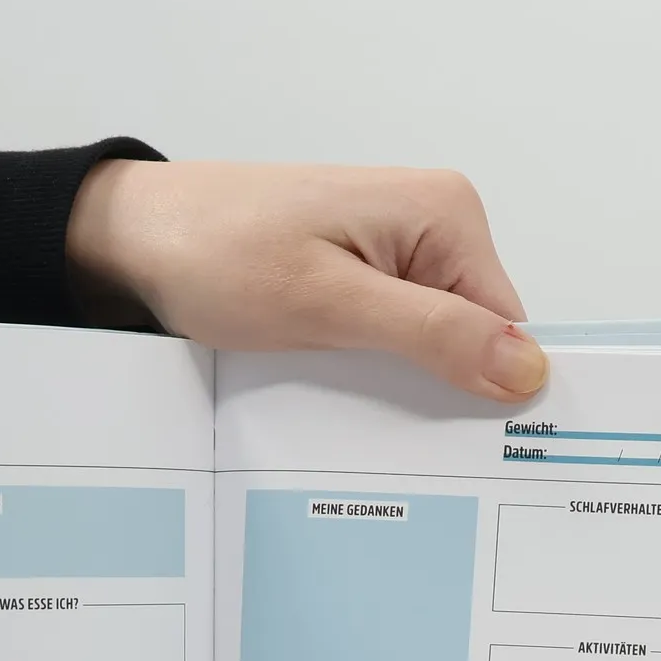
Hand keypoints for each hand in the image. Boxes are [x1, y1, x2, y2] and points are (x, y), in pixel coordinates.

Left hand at [66, 161, 547, 399]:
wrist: (133, 236)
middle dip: (435, 386)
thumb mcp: (328, 304)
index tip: (458, 447)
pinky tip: (332, 383)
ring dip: (395, 380)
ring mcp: (395, 247)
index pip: (508, 326)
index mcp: (445, 213)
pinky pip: (391, 335)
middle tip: (385, 429)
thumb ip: (432, 334)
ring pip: (430, 344)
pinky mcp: (360, 271)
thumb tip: (527, 368)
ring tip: (348, 402)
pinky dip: (366, 366)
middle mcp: (433, 222)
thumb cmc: (216, 253)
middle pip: (473, 336)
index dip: (485, 389)